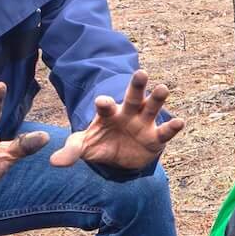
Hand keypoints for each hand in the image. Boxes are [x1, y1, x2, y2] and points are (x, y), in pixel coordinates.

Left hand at [50, 69, 183, 170]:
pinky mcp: (156, 137)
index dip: (104, 103)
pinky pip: (165, 132)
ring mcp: (144, 123)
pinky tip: (180, 122)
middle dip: (137, 85)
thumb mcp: (84, 147)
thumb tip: (54, 162)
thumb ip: (71, 152)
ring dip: (158, 98)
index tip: (102, 102)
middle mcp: (128, 113)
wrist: (119, 157)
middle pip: (133, 96)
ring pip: (152, 107)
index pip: (105, 105)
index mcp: (108, 113)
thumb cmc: (100, 144)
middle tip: (141, 73)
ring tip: (163, 88)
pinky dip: (173, 127)